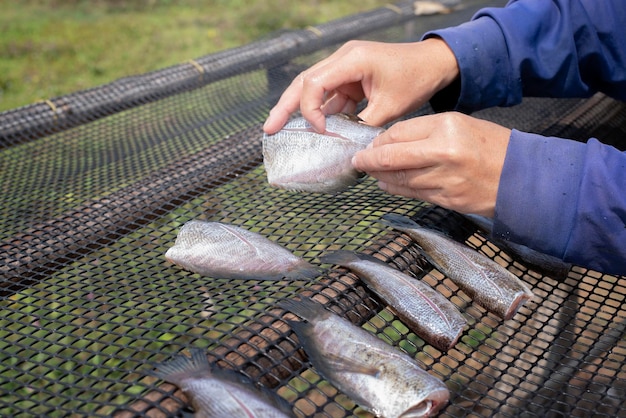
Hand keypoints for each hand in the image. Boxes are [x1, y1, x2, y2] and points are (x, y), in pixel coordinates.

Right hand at [263, 38, 458, 133]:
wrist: (434, 64)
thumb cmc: (415, 78)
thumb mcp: (390, 106)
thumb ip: (364, 126)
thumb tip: (346, 148)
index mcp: (351, 60)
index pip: (314, 83)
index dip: (311, 111)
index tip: (322, 132)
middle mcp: (343, 60)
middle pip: (304, 83)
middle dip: (285, 107)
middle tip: (269, 129)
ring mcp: (345, 68)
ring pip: (314, 91)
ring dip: (301, 112)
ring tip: (280, 131)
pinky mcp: (351, 79)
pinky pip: (331, 97)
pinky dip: (324, 114)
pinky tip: (317, 131)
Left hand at [351, 112, 511, 216]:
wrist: (521, 176)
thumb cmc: (490, 146)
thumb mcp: (460, 125)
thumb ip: (425, 132)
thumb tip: (389, 141)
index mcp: (446, 126)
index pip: (399, 132)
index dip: (379, 139)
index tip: (369, 143)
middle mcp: (443, 152)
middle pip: (393, 157)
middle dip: (369, 160)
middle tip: (357, 161)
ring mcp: (445, 178)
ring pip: (400, 178)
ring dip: (380, 176)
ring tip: (370, 172)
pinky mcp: (447, 199)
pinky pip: (413, 193)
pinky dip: (395, 189)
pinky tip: (386, 184)